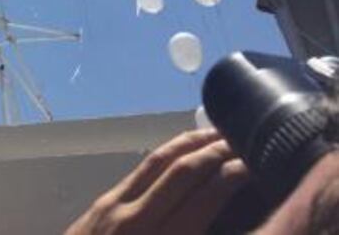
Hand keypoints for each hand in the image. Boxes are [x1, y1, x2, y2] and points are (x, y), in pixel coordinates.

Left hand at [64, 129, 249, 234]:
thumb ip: (190, 234)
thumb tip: (221, 218)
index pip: (203, 199)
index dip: (232, 177)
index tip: (257, 165)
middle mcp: (136, 219)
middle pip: (182, 172)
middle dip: (215, 152)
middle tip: (246, 141)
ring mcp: (115, 205)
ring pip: (158, 162)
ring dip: (190, 143)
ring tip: (219, 133)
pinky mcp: (102, 201)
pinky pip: (140, 169)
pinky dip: (166, 154)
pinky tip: (181, 151)